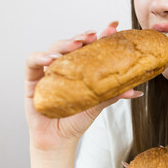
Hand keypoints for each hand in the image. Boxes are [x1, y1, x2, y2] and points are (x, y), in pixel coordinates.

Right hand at [25, 21, 143, 150]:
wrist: (59, 140)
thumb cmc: (77, 120)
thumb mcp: (97, 105)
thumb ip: (113, 95)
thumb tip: (136, 91)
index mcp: (81, 69)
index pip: (90, 49)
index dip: (100, 37)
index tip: (113, 28)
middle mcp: (65, 67)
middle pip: (72, 45)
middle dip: (82, 37)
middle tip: (93, 35)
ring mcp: (48, 71)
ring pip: (53, 48)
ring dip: (64, 43)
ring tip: (76, 44)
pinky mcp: (32, 80)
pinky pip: (32, 62)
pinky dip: (40, 57)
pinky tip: (50, 58)